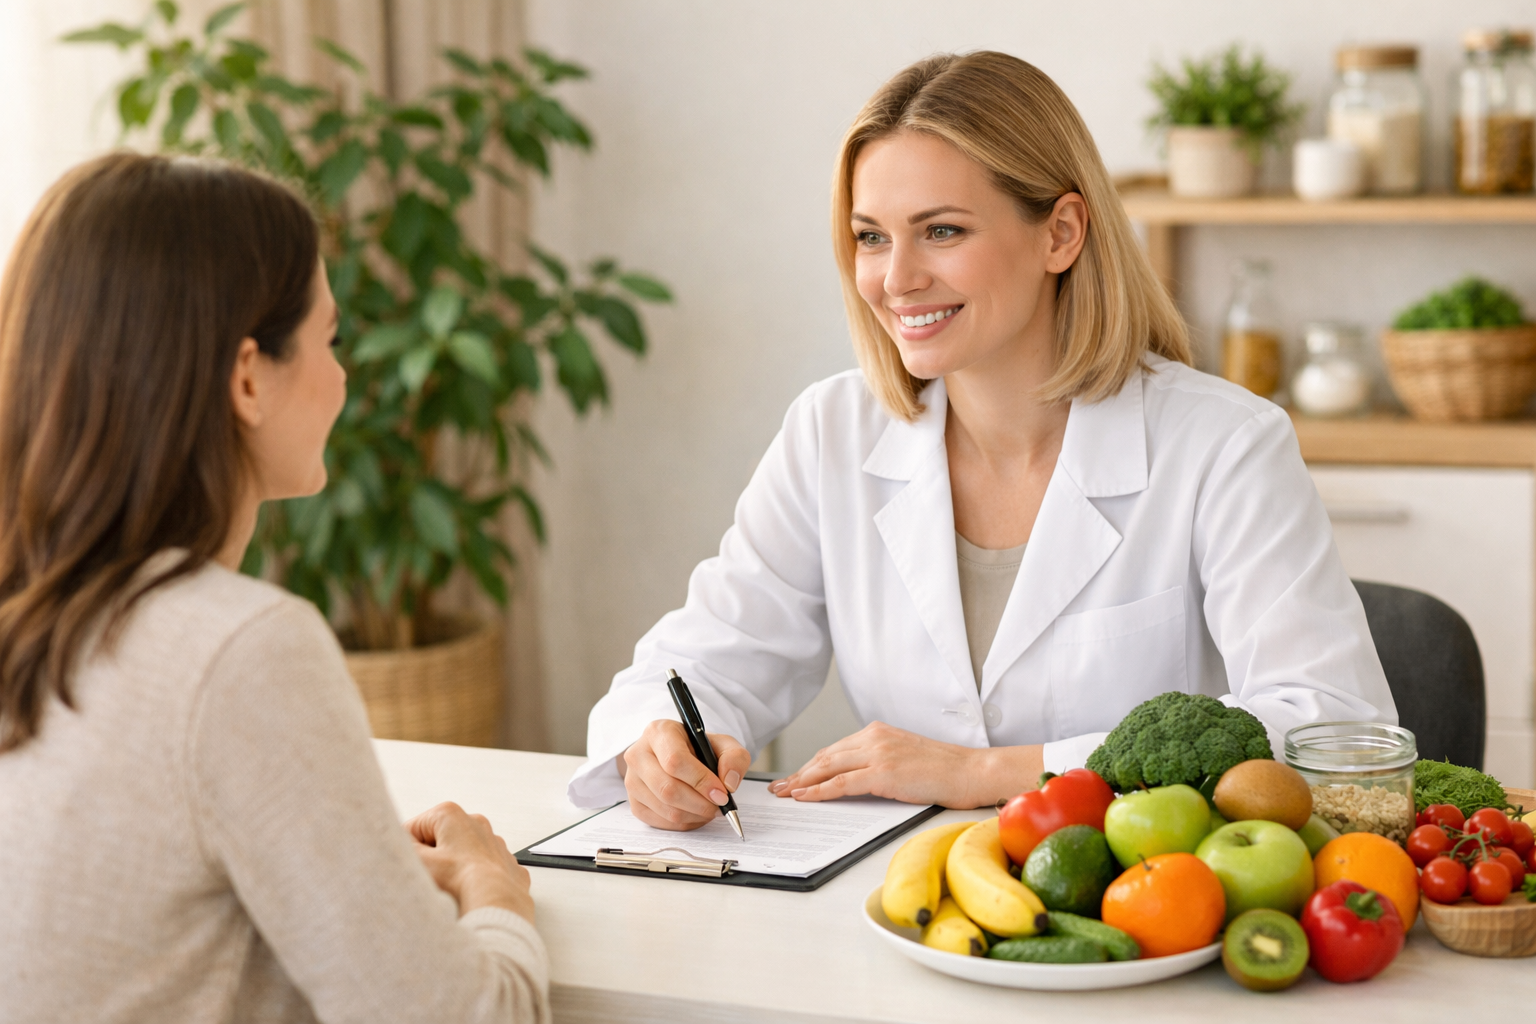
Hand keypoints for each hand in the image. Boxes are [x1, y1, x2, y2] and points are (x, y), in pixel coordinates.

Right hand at [407, 801, 533, 922]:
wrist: (497, 906)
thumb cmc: (458, 884)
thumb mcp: (417, 863)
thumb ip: (402, 848)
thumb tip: (397, 843)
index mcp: (451, 815)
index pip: (412, 828)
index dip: (407, 851)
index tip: (413, 868)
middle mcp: (476, 823)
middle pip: (437, 842)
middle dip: (431, 861)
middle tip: (431, 881)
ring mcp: (494, 844)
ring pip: (460, 857)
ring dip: (451, 872)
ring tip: (451, 891)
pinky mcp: (504, 864)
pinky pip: (481, 872)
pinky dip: (474, 882)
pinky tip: (470, 895)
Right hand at [618, 719, 750, 830]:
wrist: (678, 756)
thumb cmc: (697, 748)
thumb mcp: (722, 744)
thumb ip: (734, 758)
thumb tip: (729, 783)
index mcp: (659, 732)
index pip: (675, 760)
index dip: (701, 781)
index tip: (721, 793)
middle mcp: (638, 754)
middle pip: (668, 789)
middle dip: (700, 803)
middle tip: (719, 806)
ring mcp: (632, 780)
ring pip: (665, 809)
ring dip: (695, 815)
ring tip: (710, 808)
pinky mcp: (634, 802)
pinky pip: (660, 822)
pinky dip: (684, 823)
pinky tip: (695, 813)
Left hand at [768, 721, 1043, 807]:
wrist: (972, 771)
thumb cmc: (944, 770)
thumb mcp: (905, 757)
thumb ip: (879, 761)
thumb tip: (854, 779)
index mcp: (878, 731)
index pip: (835, 749)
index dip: (812, 765)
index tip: (795, 776)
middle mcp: (874, 737)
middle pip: (826, 757)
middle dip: (800, 773)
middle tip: (780, 787)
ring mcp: (878, 753)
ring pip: (828, 768)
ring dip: (803, 782)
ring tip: (785, 794)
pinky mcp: (883, 772)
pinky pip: (842, 783)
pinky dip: (819, 791)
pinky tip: (804, 797)